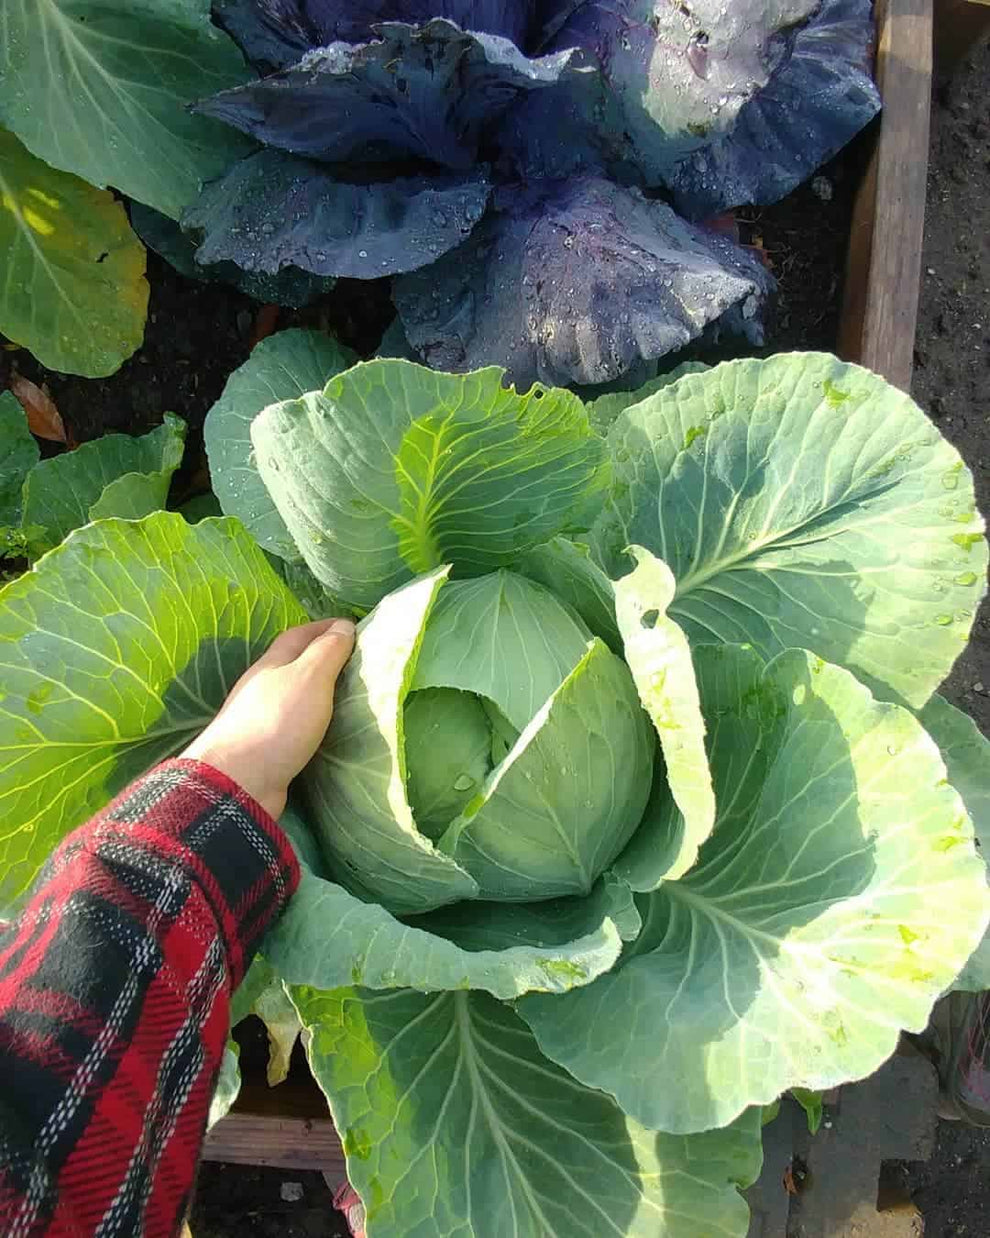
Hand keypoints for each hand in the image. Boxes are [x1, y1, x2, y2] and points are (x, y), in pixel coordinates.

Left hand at [182, 618, 354, 818]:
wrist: (238, 781)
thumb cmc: (276, 721)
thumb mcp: (309, 678)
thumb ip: (327, 651)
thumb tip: (344, 625)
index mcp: (270, 664)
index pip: (298, 635)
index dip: (324, 627)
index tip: (351, 627)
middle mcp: (260, 688)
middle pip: (291, 664)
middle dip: (319, 657)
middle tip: (352, 660)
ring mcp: (259, 719)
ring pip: (291, 696)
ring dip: (315, 691)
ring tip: (345, 695)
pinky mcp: (263, 749)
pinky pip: (292, 725)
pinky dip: (311, 720)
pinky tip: (323, 729)